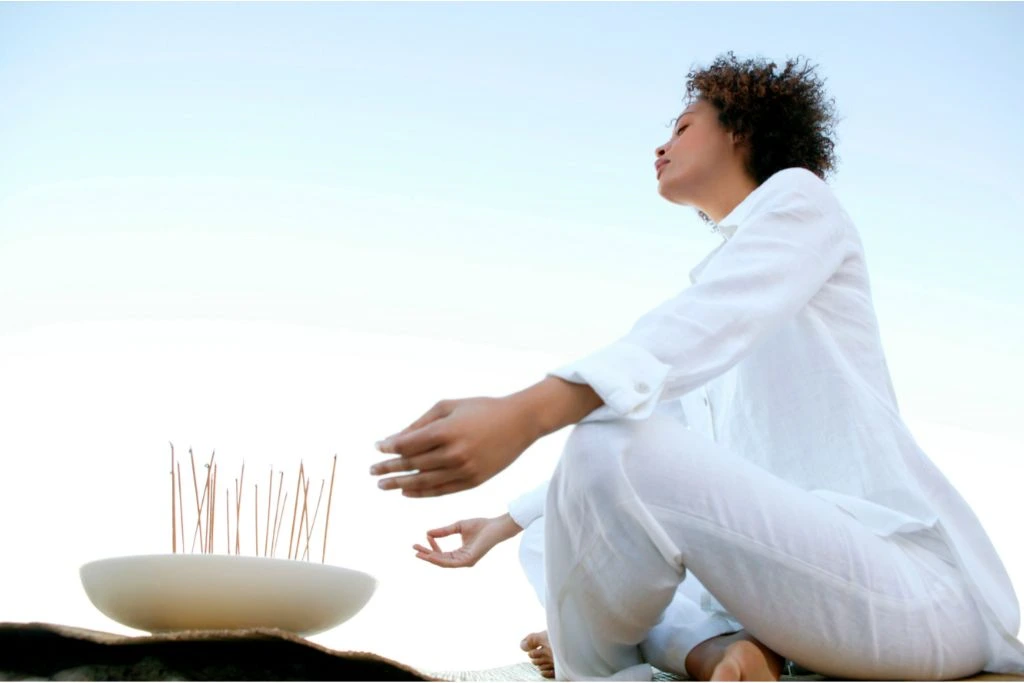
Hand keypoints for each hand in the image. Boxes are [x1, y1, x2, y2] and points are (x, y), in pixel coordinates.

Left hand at [370, 395, 539, 496]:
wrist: (520, 422)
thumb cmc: (481, 409)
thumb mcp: (449, 406)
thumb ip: (421, 423)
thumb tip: (395, 439)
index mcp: (446, 431)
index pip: (407, 444)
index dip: (389, 447)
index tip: (377, 448)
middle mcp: (454, 453)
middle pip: (412, 465)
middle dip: (388, 468)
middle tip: (372, 472)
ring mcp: (464, 470)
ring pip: (424, 482)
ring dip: (400, 484)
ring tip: (383, 485)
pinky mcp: (473, 481)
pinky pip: (441, 491)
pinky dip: (421, 493)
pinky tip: (406, 492)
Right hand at [413, 514, 522, 567]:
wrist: (495, 526)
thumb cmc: (480, 525)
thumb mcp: (458, 527)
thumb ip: (444, 531)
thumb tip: (427, 533)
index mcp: (461, 553)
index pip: (442, 553)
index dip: (432, 547)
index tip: (425, 536)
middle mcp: (462, 559)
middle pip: (440, 559)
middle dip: (426, 554)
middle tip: (414, 549)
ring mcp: (465, 561)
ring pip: (443, 563)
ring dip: (430, 558)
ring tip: (419, 553)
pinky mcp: (469, 561)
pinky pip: (450, 563)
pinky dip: (439, 559)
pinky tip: (430, 555)